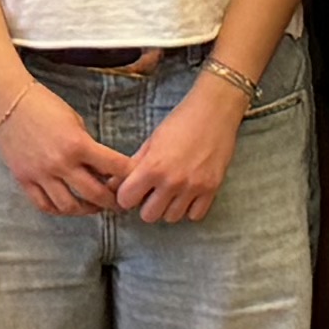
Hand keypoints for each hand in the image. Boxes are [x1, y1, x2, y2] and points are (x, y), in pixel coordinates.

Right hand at [0, 74, 127, 218]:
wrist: (10, 102)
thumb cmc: (45, 105)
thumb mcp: (75, 121)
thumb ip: (87, 145)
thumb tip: (100, 168)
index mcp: (78, 144)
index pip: (113, 166)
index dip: (128, 174)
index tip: (134, 179)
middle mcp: (61, 164)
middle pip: (94, 194)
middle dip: (111, 201)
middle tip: (118, 203)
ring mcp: (41, 174)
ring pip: (69, 207)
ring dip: (86, 210)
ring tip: (94, 207)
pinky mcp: (24, 180)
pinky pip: (44, 205)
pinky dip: (58, 210)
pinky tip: (67, 207)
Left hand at [112, 75, 248, 223]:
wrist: (215, 110)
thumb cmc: (181, 121)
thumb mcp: (152, 140)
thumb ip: (133, 165)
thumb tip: (113, 184)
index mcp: (153, 167)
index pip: (126, 200)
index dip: (127, 195)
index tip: (133, 189)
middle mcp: (172, 181)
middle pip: (148, 215)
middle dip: (147, 204)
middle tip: (153, 191)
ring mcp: (193, 187)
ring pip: (171, 218)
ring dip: (169, 207)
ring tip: (172, 191)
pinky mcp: (212, 189)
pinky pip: (195, 216)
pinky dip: (189, 208)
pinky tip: (188, 193)